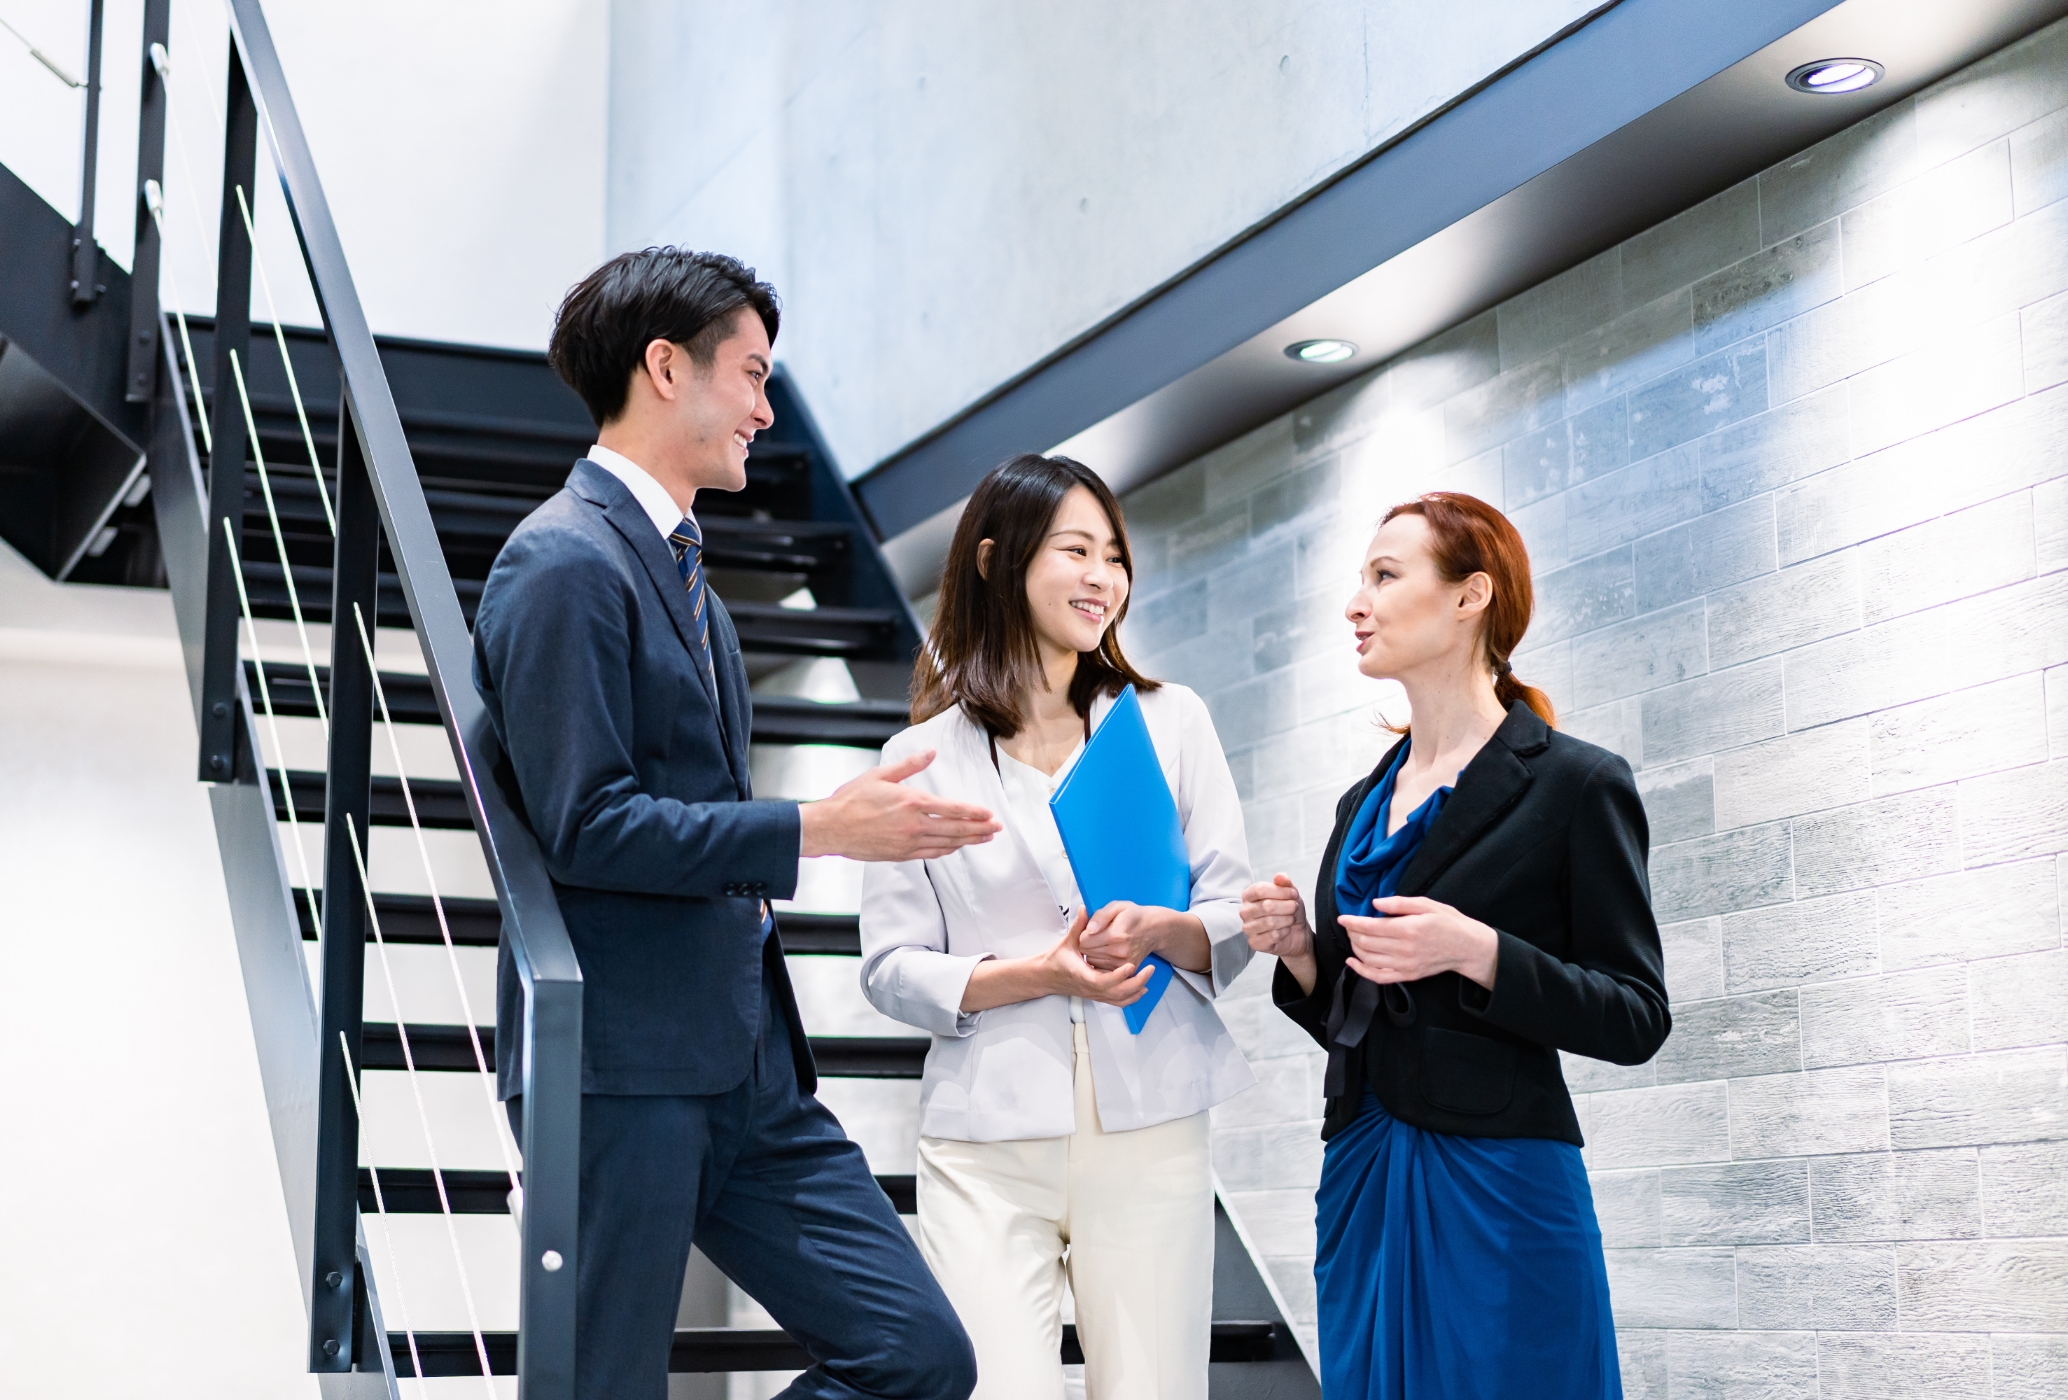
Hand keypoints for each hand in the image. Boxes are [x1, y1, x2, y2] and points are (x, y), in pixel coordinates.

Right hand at [797, 749, 1000, 860]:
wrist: (831, 828)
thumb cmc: (851, 800)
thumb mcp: (880, 774)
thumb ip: (909, 765)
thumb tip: (930, 752)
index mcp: (912, 802)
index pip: (952, 808)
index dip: (974, 812)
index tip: (990, 814)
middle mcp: (914, 825)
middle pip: (955, 829)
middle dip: (979, 829)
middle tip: (997, 829)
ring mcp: (908, 842)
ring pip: (946, 844)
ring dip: (968, 841)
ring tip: (984, 839)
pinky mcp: (901, 854)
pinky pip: (931, 853)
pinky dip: (947, 850)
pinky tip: (956, 847)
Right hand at [960, 911, 1155, 1011]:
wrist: (1045, 977)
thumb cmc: (1055, 959)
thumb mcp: (1067, 941)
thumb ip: (1078, 925)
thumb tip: (1084, 908)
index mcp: (1082, 975)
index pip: (1103, 981)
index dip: (1119, 976)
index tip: (1131, 965)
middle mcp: (1090, 988)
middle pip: (1117, 993)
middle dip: (1136, 982)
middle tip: (1149, 969)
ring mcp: (1094, 994)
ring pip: (1119, 1000)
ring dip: (1136, 990)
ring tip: (1148, 976)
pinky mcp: (1097, 996)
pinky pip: (1117, 1002)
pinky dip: (1131, 997)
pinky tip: (1141, 989)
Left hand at [1080, 901, 1211, 973]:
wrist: (1154, 929)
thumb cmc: (1133, 916)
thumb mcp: (1117, 906)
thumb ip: (1100, 916)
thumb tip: (1089, 929)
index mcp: (1115, 935)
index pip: (1084, 941)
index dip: (1083, 933)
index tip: (1091, 929)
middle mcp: (1120, 952)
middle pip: (1087, 952)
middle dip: (1087, 944)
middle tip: (1096, 935)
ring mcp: (1123, 963)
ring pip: (1093, 962)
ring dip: (1093, 953)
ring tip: (1102, 943)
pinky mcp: (1126, 970)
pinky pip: (1103, 969)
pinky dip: (1101, 961)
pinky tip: (1107, 952)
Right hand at [1239, 874, 1313, 961]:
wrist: (1297, 932)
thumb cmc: (1289, 910)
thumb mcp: (1290, 893)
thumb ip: (1284, 882)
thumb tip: (1280, 876)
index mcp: (1249, 895)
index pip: (1260, 890)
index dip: (1280, 891)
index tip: (1294, 894)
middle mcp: (1245, 911)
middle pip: (1266, 906)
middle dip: (1286, 906)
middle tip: (1294, 907)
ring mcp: (1248, 928)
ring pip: (1269, 922)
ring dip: (1286, 920)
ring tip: (1290, 919)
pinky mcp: (1254, 943)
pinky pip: (1271, 936)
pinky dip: (1283, 932)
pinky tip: (1285, 931)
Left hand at [1340, 895, 1499, 990]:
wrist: (1468, 948)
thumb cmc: (1449, 922)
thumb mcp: (1427, 904)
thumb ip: (1399, 903)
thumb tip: (1375, 903)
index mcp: (1409, 928)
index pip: (1370, 927)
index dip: (1352, 922)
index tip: (1342, 917)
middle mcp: (1405, 949)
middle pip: (1366, 943)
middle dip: (1352, 933)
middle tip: (1350, 925)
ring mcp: (1405, 966)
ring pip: (1368, 959)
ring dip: (1355, 948)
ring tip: (1353, 937)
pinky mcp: (1408, 976)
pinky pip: (1379, 977)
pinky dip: (1361, 971)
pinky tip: (1352, 962)